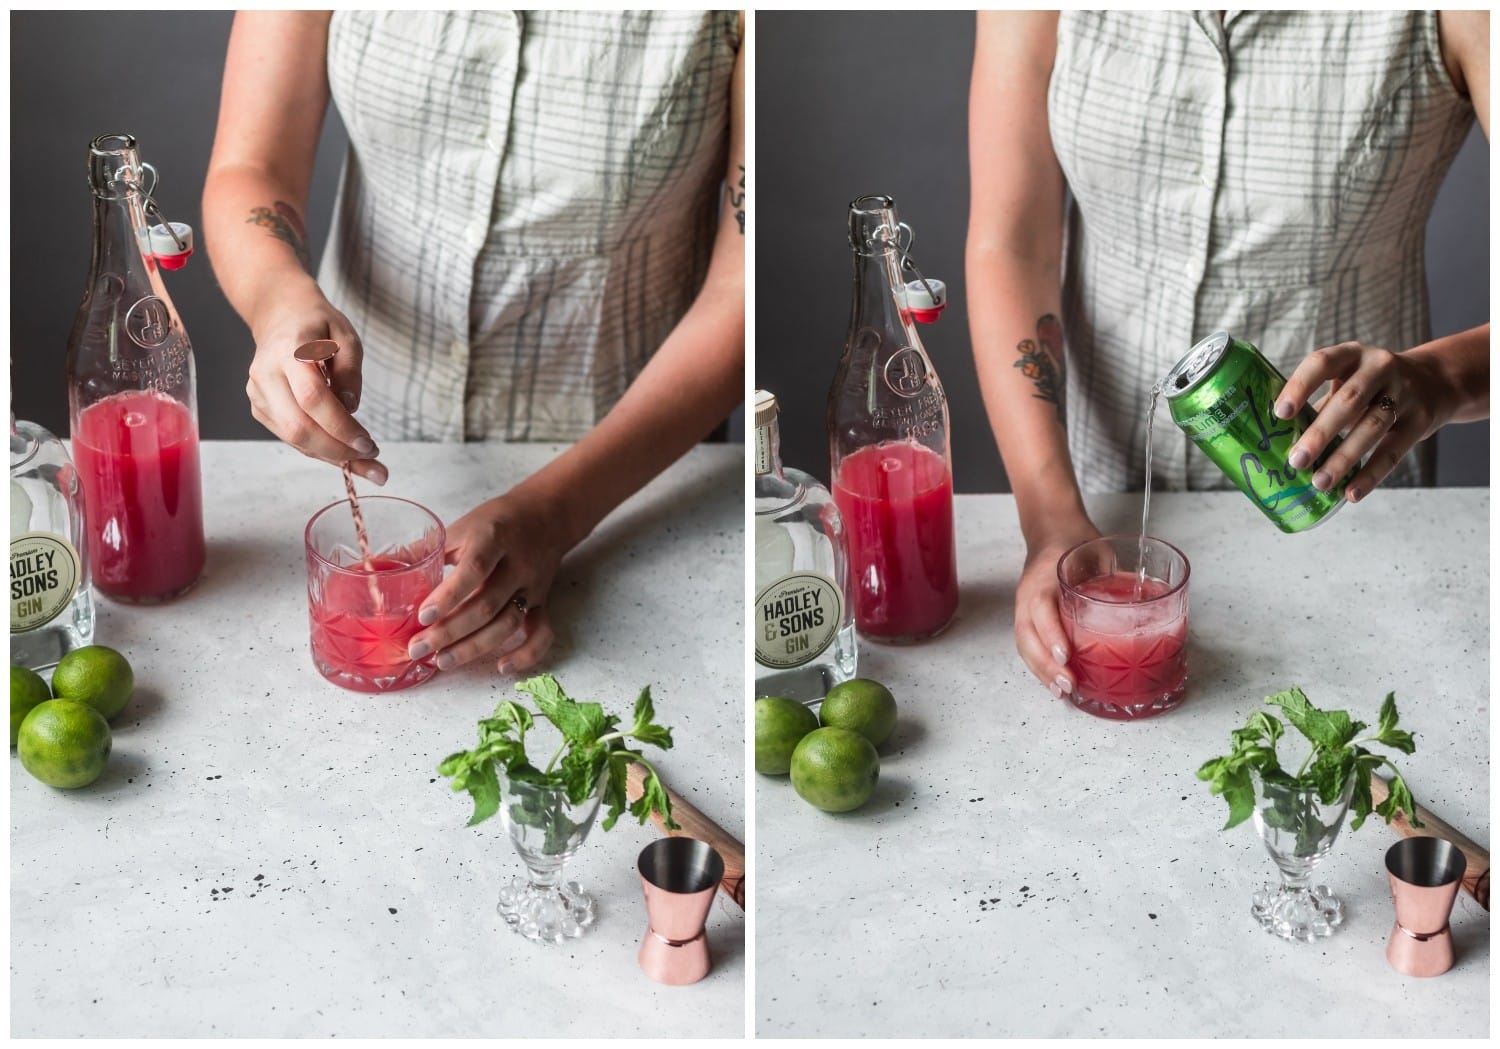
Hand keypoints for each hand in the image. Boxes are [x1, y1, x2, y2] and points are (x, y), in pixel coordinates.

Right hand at [245, 279, 384, 483]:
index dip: (340, 426)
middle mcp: (266, 374)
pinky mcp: (260, 407)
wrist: (281, 317)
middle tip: (372, 459)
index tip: (368, 444)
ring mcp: (258, 393)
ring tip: (366, 464)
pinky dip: (319, 449)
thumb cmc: (318, 327)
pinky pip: (290, 437)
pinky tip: (344, 451)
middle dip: (337, 450)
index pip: (312, 398)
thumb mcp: (347, 337)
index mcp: (289, 351)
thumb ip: (350, 372)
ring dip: (331, 456)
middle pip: (298, 426)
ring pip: (293, 438)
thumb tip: (350, 409)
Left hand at [406, 489, 570, 675]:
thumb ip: (424, 550)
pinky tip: (501, 667)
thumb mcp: (460, 527)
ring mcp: (533, 587)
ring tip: (442, 661)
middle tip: (418, 649)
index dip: (449, 595)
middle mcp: (517, 565)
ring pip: (508, 623)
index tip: (423, 616)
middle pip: (487, 604)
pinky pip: (541, 633)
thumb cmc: (496, 522)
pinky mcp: (543, 602)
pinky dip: (526, 654)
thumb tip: (374, 569)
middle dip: (450, 631)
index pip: (475, 569)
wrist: (546, 515)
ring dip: (475, 647)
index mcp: (494, 539)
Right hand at [1015, 516, 1100, 699]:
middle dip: (1045, 664)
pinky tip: (1056, 684)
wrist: (1051, 531)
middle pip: (1026, 634)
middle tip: (1069, 684)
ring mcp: (1024, 607)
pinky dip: (1040, 667)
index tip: (1066, 656)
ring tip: (1063, 692)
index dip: (1051, 633)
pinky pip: (1028, 645)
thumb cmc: (1076, 543)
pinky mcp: (1028, 618)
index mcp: (1045, 575)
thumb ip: (1117, 578)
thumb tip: (1150, 606)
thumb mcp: (1099, 552)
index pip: (1040, 606)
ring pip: (1024, 644)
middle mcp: (1029, 594)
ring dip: (1041, 671)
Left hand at [1275, 341, 1453, 503]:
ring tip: (1319, 482)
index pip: (1322, 363)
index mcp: (1351, 354)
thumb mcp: (1346, 381)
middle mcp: (1379, 367)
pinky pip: (1394, 451)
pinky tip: (1351, 493)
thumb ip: (1317, 404)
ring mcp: (1403, 392)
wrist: (1434, 382)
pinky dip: (1371, 475)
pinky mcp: (1420, 420)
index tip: (1279, 414)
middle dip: (1320, 433)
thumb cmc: (1370, 386)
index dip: (1300, 386)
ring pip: (1372, 427)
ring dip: (1343, 458)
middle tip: (1296, 461)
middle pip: (1349, 400)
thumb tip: (1276, 441)